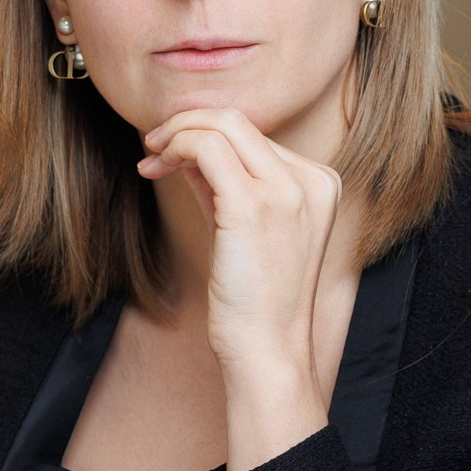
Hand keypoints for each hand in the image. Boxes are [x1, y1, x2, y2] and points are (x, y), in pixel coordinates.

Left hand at [137, 107, 345, 470]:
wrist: (268, 350)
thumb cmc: (254, 299)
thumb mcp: (244, 228)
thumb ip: (225, 185)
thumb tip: (188, 150)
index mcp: (320, 184)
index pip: (255, 135)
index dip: (205, 136)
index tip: (170, 156)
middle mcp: (311, 180)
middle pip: (239, 121)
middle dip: (186, 124)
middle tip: (152, 147)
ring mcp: (287, 191)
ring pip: (221, 125)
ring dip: (176, 134)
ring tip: (150, 159)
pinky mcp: (253, 206)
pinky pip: (206, 149)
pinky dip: (175, 149)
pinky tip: (155, 168)